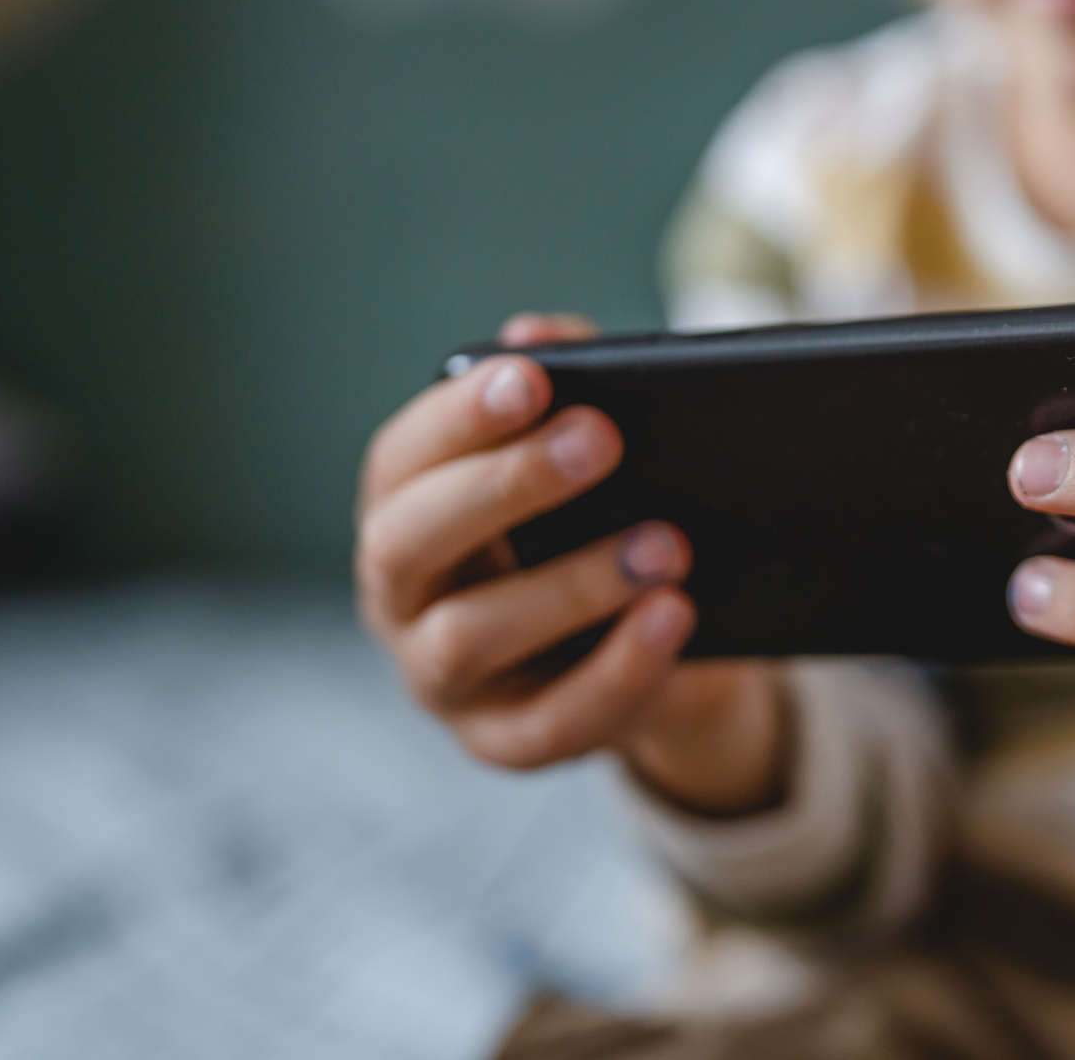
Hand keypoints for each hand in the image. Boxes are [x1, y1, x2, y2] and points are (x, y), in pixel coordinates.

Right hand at [355, 312, 785, 814]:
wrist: (662, 640)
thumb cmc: (604, 519)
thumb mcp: (595, 458)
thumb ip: (571, 389)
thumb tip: (538, 331)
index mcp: (406, 508)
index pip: (401, 460)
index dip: (457, 417)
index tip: (531, 377)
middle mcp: (401, 597)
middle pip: (409, 542)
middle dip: (504, 486)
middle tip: (601, 439)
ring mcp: (442, 680)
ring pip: (469, 637)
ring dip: (570, 585)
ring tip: (666, 545)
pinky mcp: (504, 743)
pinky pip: (549, 725)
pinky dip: (615, 673)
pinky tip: (673, 619)